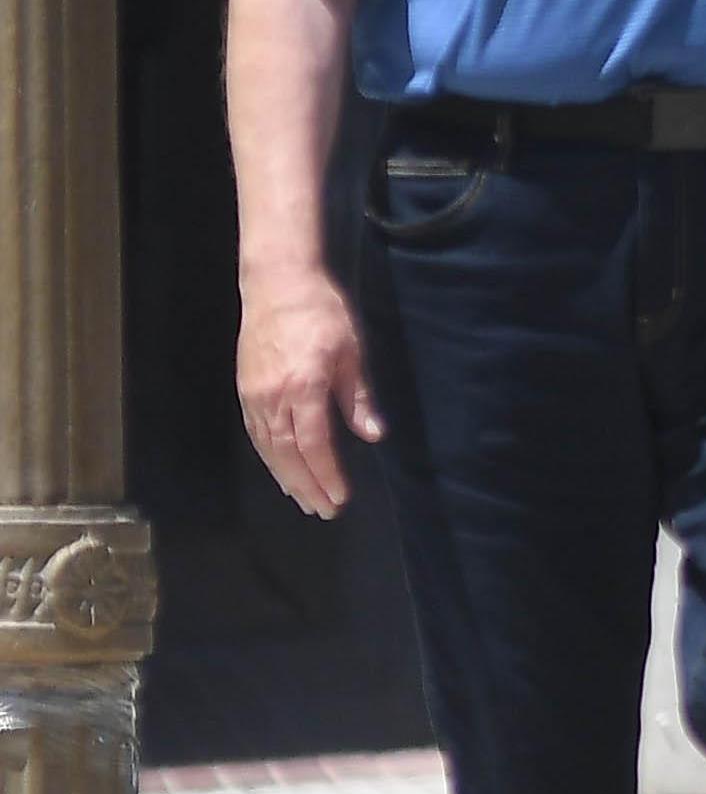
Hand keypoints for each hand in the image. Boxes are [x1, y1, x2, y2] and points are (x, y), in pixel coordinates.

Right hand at [236, 268, 379, 517]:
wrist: (277, 282)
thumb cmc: (323, 312)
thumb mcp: (352, 351)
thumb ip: (359, 397)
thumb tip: (372, 435)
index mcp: (304, 386)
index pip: (315, 444)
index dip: (327, 475)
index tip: (340, 498)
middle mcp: (273, 395)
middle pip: (287, 453)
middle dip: (307, 485)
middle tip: (324, 511)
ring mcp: (254, 393)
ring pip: (267, 446)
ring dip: (286, 477)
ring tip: (304, 500)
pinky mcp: (245, 388)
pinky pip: (256, 432)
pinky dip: (269, 456)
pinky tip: (282, 469)